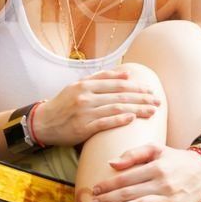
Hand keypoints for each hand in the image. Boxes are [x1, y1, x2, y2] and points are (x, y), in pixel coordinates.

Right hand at [35, 69, 160, 146]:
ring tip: (152, 111)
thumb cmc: (64, 104)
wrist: (43, 123)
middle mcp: (85, 97)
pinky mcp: (81, 128)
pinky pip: (103, 123)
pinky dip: (119, 120)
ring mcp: (84, 112)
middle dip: (142, 98)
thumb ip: (101, 78)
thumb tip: (126, 73)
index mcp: (86, 84)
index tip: (151, 90)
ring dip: (137, 109)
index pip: (117, 84)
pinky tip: (132, 119)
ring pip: (115, 108)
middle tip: (157, 101)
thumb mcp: (78, 85)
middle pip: (120, 95)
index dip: (136, 87)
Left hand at [88, 144, 200, 201]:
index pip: (126, 177)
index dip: (109, 184)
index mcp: (157, 166)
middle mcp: (163, 182)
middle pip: (130, 193)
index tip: (95, 189)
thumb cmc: (177, 159)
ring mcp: (171, 196)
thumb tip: (111, 163)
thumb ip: (134, 153)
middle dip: (109, 199)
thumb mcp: (158, 149)